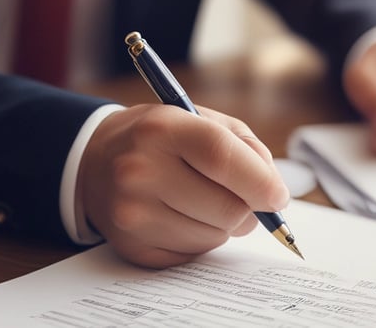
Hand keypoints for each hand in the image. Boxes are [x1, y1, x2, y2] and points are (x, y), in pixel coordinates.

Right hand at [77, 104, 288, 267]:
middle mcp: (140, 171)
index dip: (261, 182)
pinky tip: (182, 215)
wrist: (96, 159)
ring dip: (225, 225)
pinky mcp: (132, 247)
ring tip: (203, 201)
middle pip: (227, 208)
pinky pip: (193, 255)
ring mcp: (132, 214)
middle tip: (246, 199)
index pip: (222, 158)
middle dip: (250, 209)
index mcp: (162, 129)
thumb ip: (246, 148)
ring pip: (215, 237)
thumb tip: (275, 193)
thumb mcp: (201, 120)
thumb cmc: (163, 138)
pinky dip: (201, 239)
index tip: (279, 197)